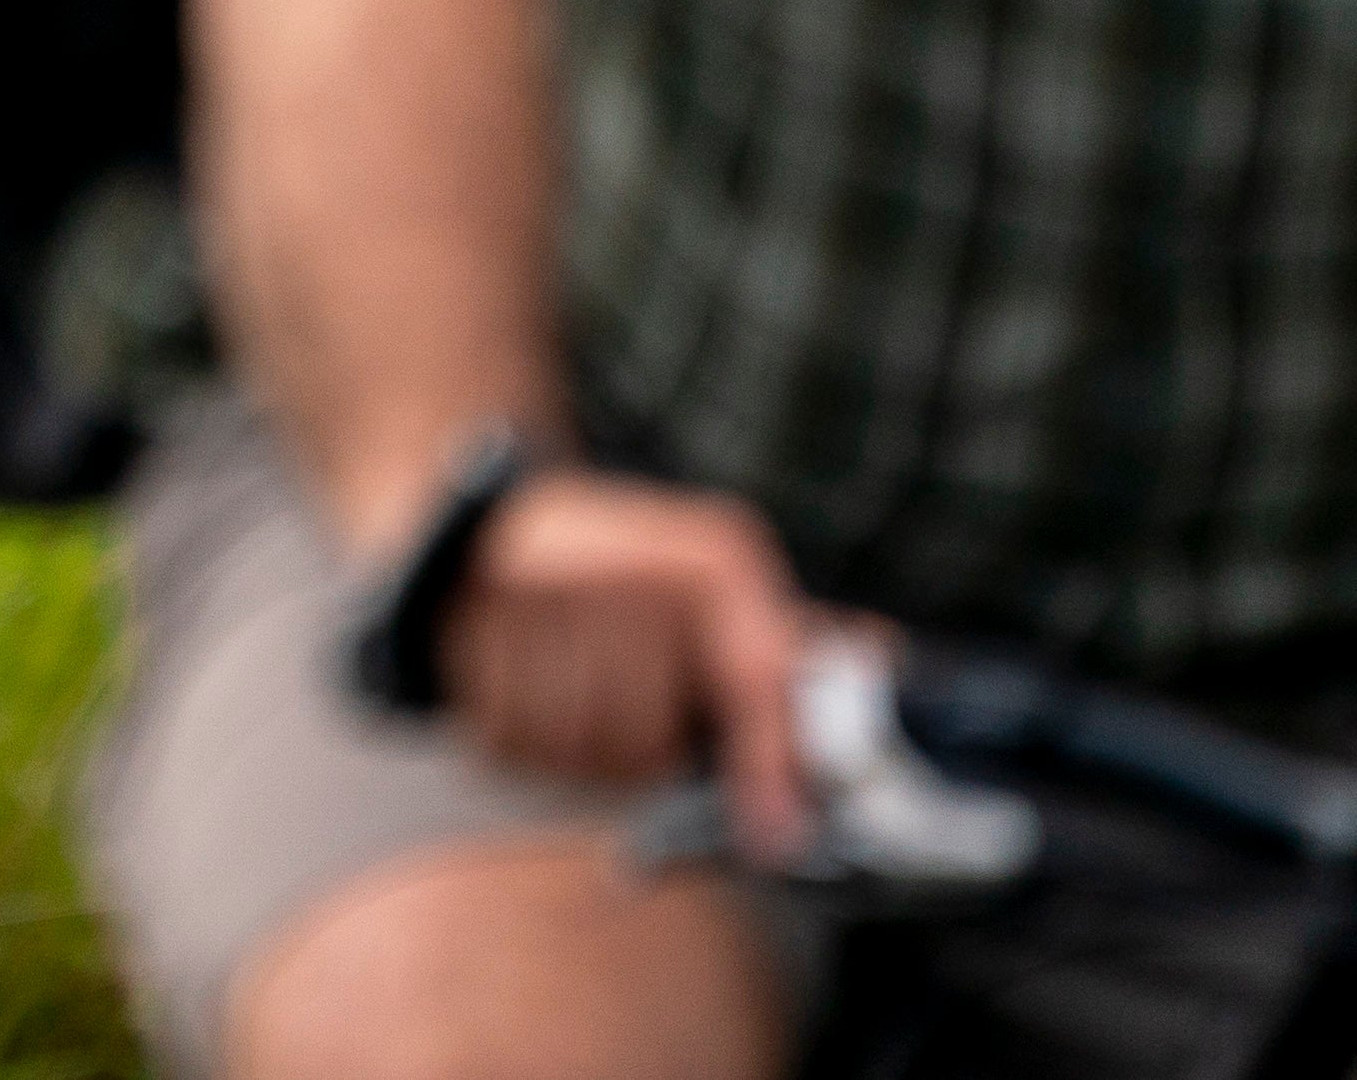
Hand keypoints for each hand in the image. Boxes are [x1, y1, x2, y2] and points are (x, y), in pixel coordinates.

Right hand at [431, 466, 817, 857]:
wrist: (479, 517)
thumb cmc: (619, 560)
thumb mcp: (710, 574)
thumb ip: (784, 637)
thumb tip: (884, 662)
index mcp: (708, 554)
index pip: (755, 678)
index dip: (769, 767)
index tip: (778, 839)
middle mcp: (630, 563)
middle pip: (651, 736)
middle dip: (644, 745)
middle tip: (631, 709)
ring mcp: (543, 589)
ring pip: (584, 744)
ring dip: (580, 744)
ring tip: (576, 691)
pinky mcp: (472, 621)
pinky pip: (514, 740)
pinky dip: (522, 737)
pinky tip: (527, 687)